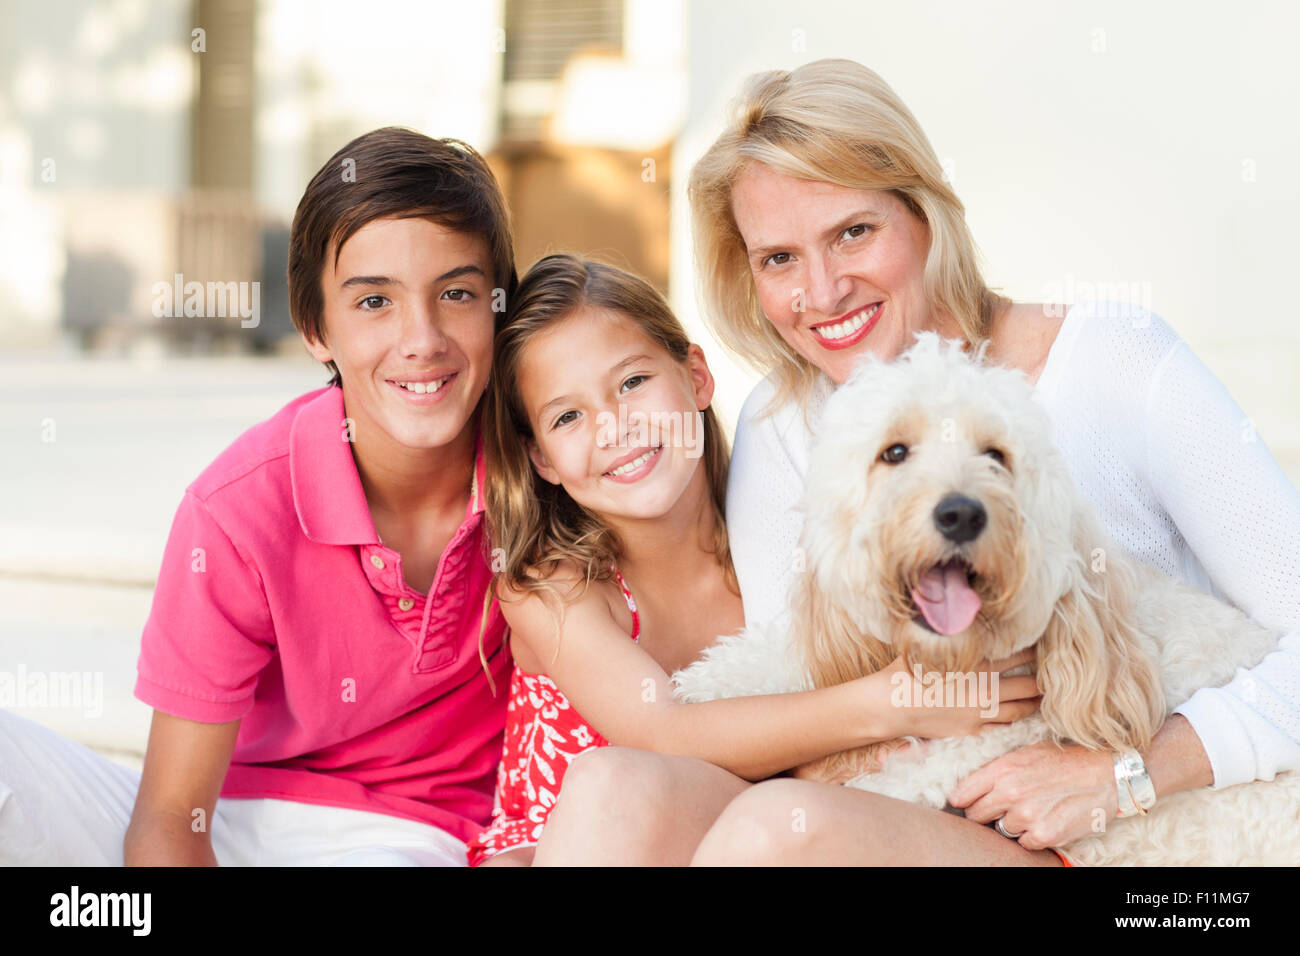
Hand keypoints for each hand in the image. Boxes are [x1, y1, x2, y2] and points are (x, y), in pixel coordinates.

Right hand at [875, 648, 1041, 739]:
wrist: (890, 706)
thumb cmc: (905, 670)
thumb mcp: (931, 646)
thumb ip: (953, 636)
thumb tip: (961, 617)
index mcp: (977, 666)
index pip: (1020, 655)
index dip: (1036, 649)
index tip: (1045, 644)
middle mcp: (985, 690)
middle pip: (1029, 686)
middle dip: (1045, 680)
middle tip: (1057, 674)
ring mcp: (980, 714)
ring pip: (1021, 709)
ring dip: (1035, 702)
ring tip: (1044, 696)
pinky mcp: (972, 731)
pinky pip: (1002, 727)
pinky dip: (1014, 719)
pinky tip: (1018, 714)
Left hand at [948, 741, 1116, 849]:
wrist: (1107, 775)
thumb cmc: (1066, 761)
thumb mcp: (1027, 753)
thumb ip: (998, 769)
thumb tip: (972, 785)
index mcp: (1003, 769)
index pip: (962, 794)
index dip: (961, 800)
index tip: (964, 803)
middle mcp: (1011, 793)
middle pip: (975, 816)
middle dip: (984, 813)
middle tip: (1001, 808)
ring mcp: (1027, 816)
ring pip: (1001, 830)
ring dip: (1012, 824)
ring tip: (1033, 809)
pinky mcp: (1045, 835)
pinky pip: (1023, 843)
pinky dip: (1031, 836)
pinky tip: (1046, 820)